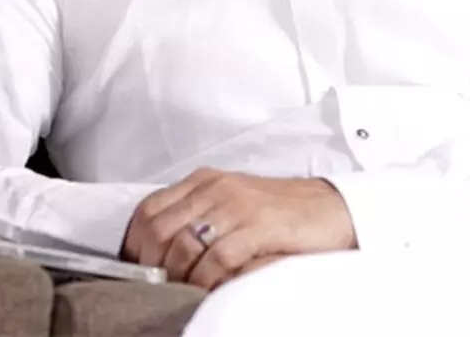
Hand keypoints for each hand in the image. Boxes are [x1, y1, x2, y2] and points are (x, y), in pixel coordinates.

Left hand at [121, 169, 356, 289]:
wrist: (334, 209)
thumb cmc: (284, 212)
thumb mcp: (234, 204)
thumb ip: (200, 215)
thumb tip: (160, 252)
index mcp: (207, 181)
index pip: (149, 209)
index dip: (135, 244)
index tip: (137, 269)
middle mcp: (217, 188)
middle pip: (158, 229)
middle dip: (152, 264)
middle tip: (159, 286)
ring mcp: (238, 206)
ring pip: (182, 245)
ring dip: (177, 276)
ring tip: (184, 290)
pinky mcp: (258, 226)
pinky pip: (216, 259)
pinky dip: (205, 280)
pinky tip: (209, 289)